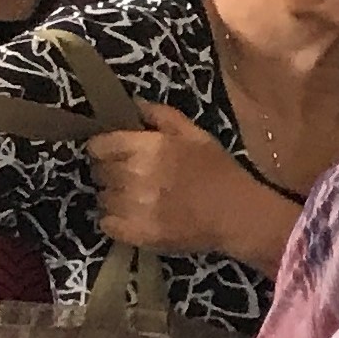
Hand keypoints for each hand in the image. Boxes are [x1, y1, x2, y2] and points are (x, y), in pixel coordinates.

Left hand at [90, 106, 287, 261]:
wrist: (240, 216)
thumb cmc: (220, 173)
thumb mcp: (197, 135)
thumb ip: (163, 116)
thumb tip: (135, 104)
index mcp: (146, 148)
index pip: (98, 146)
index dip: (105, 149)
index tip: (116, 154)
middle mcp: (134, 175)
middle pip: (98, 172)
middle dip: (110, 172)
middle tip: (130, 177)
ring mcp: (133, 207)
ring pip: (101, 198)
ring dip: (114, 197)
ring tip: (135, 200)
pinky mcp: (137, 233)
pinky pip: (106, 224)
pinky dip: (115, 221)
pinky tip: (133, 218)